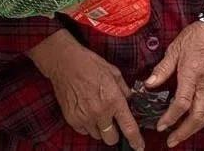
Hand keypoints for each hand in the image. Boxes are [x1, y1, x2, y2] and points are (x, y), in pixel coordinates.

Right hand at [28, 31, 143, 149]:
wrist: (64, 61)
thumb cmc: (89, 63)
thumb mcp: (113, 72)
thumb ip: (124, 90)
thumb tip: (130, 101)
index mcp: (113, 100)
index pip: (129, 128)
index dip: (136, 140)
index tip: (139, 146)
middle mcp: (100, 112)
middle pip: (111, 139)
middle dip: (113, 132)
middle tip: (111, 121)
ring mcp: (84, 117)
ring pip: (97, 135)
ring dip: (99, 128)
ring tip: (94, 111)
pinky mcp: (72, 119)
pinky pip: (83, 131)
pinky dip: (86, 125)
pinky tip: (85, 110)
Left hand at [145, 21, 203, 147]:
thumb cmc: (195, 38)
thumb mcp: (174, 50)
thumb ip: (162, 69)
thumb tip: (148, 84)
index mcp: (192, 74)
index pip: (182, 103)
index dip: (170, 117)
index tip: (160, 126)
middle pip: (198, 117)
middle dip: (184, 132)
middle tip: (171, 141)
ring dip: (192, 129)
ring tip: (178, 135)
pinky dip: (199, 120)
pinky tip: (189, 122)